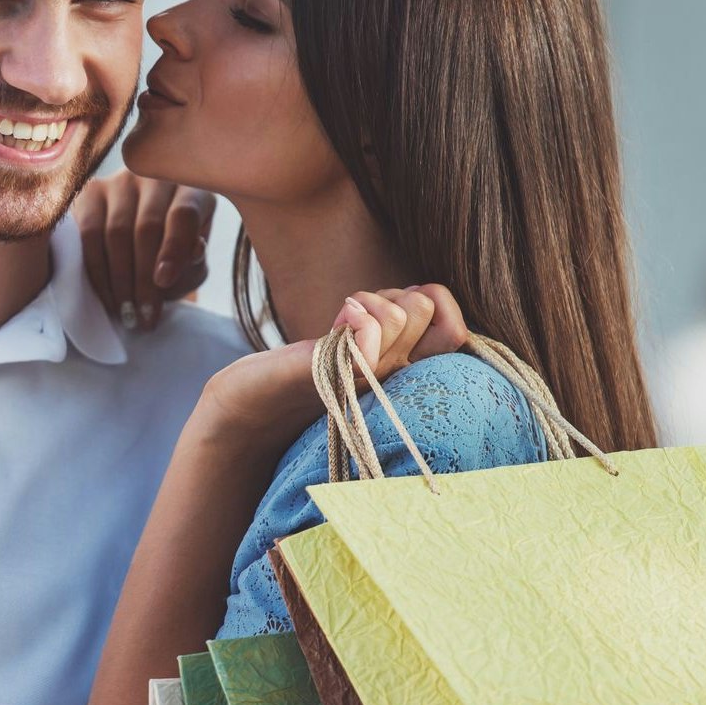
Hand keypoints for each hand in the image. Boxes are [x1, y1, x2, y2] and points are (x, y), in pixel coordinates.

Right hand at [73, 171, 215, 331]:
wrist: (138, 245)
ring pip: (116, 231)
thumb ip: (194, 264)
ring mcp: (120, 181)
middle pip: (147, 226)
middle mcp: (155, 177)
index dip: (174, 249)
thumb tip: (193, 252)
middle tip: (143, 315)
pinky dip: (96, 270)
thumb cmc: (171, 256)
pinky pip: (88, 233)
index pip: (184, 214)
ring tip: (125, 313)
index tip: (164, 282)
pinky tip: (105, 295)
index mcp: (191, 189)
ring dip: (119, 280)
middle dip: (143, 278)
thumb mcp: (191, 264)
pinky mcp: (90, 193)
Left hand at [192, 285, 467, 459]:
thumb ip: (394, 325)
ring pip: (398, 314)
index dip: (437, 304)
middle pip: (426, 309)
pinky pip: (364, 346)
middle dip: (395, 295)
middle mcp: (393, 377)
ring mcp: (363, 380)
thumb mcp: (361, 344)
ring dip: (369, 303)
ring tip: (343, 322)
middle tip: (360, 316)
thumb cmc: (306, 374)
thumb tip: (426, 295)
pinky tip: (337, 324)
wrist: (250, 409)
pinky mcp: (325, 375)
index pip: (455, 331)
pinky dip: (356, 322)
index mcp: (404, 369)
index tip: (399, 306)